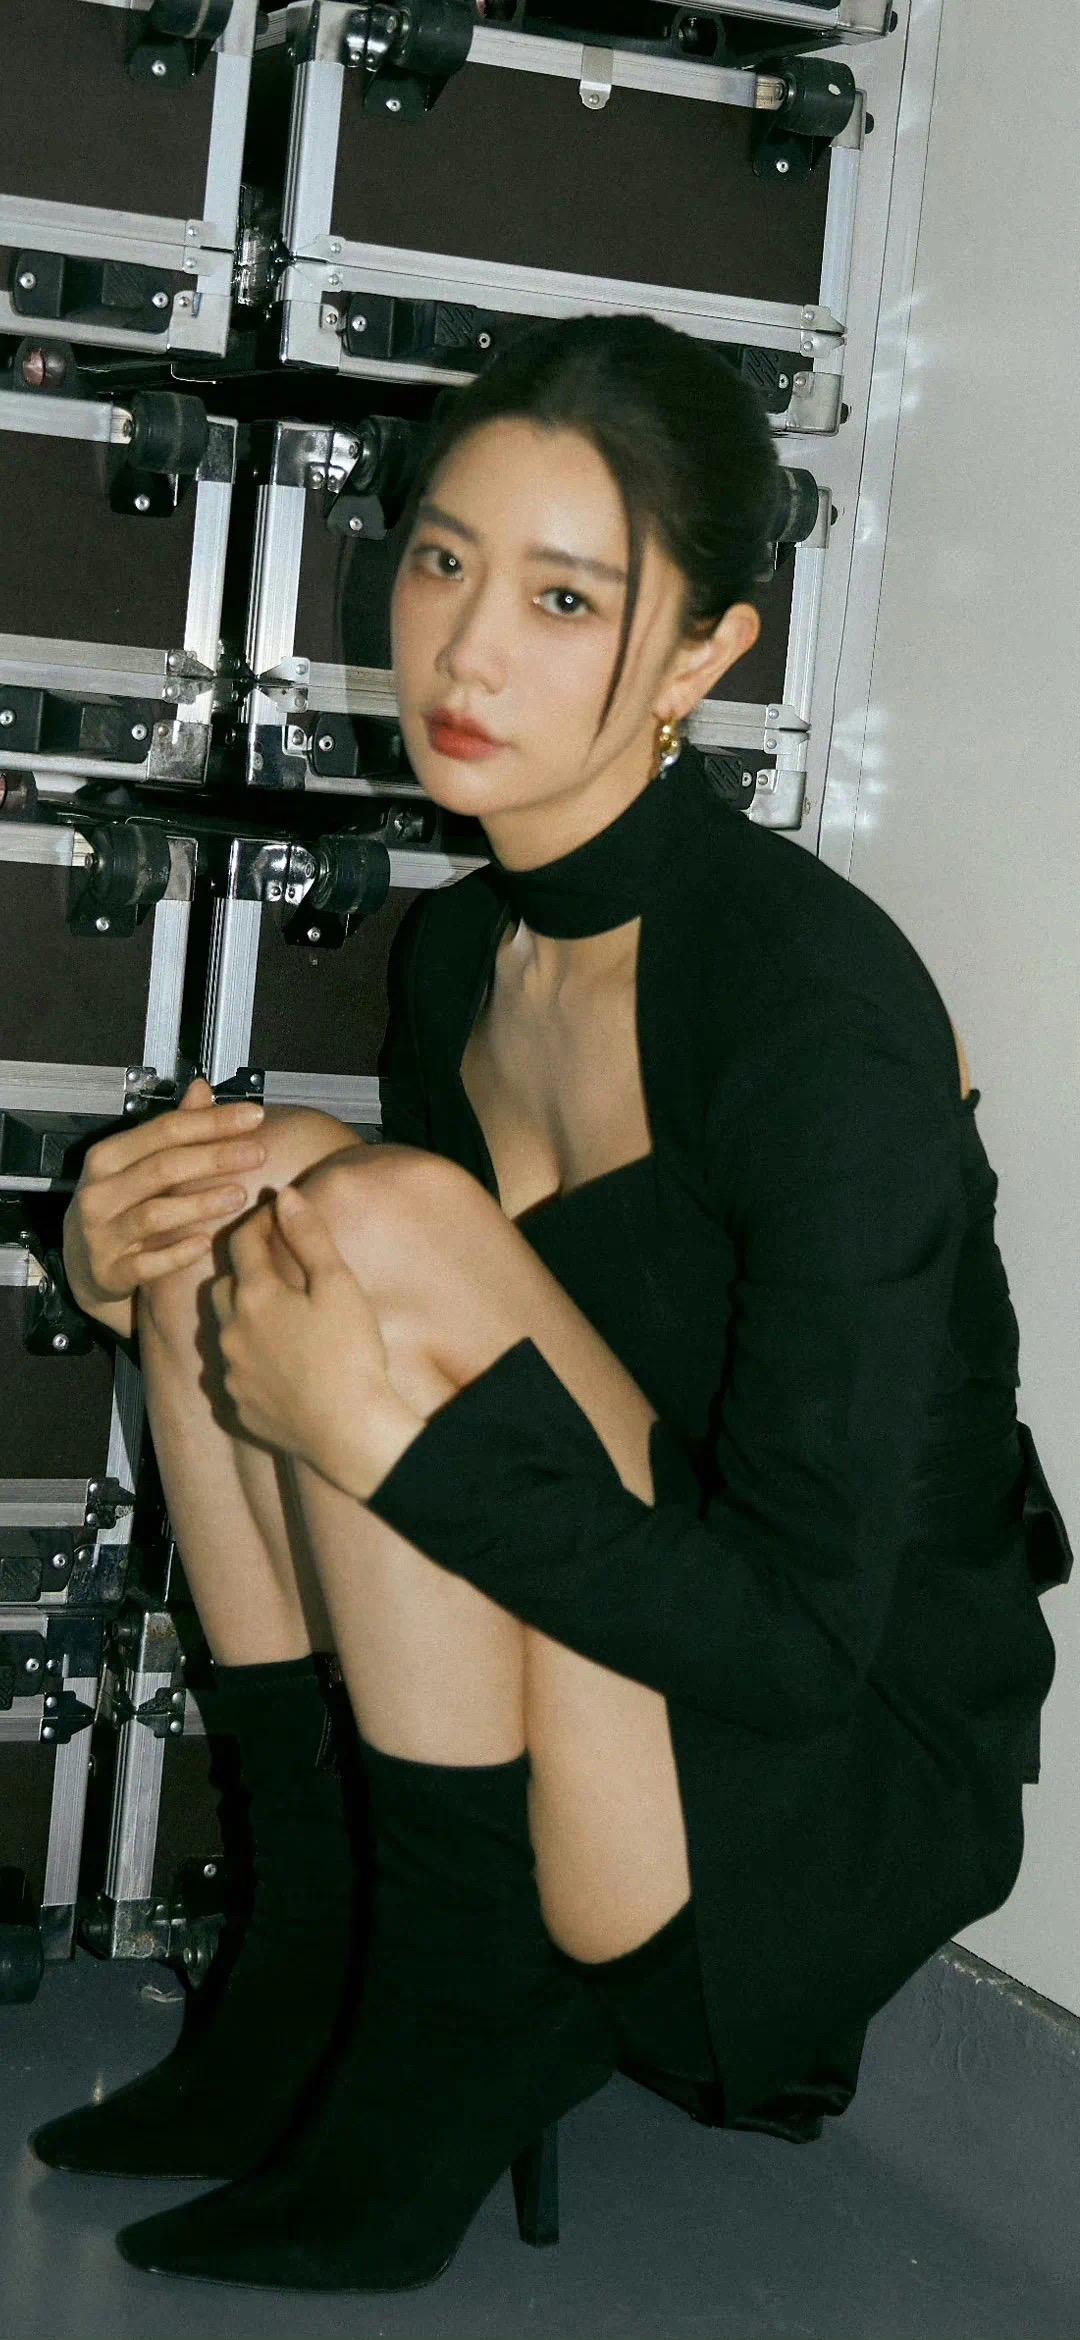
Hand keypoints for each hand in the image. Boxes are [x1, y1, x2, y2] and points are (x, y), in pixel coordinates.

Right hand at [62, 1075, 266, 1340]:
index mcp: (108, 1157)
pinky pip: (146, 1264)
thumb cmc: (120, 1205)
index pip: (164, 1130)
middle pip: (162, 1167)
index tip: (255, 1116)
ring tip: (240, 1196)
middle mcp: (99, 1192)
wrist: (83, 1263)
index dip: (211, 1121)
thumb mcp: (137, 1165)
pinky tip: (206, 1244)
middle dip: (214, 1158)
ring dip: (200, 1203)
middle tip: (258, 1153)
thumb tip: (203, 1088)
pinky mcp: (109, 1271)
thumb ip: (172, 1131)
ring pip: (154, 1214)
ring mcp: (101, 1233)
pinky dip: (177, 1253)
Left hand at [209, 1184, 424, 1498]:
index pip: (243, 1243)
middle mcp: (231, 1332)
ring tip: (275, 1319)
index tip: (274, 1213)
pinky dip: (248, 1362)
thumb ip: (309, 1237)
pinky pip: (233, 1375)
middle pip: (223, 1287)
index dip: (259, 1222)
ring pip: (224, 1332)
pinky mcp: (238, 1407)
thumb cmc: (350, 1354)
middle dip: (243, 1271)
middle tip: (273, 1268)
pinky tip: (274, 1366)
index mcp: (255, 1296)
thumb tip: (286, 1196)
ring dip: (242, 1318)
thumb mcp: (338, 1285)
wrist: (349, 1432)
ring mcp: (231, 1373)